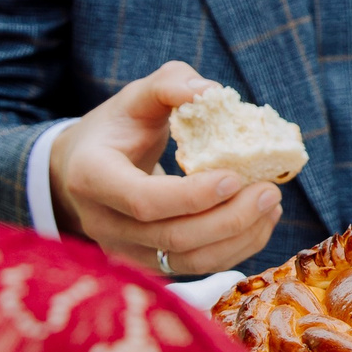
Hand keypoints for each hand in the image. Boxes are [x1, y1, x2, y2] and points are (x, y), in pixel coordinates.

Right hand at [49, 62, 282, 274]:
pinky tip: (259, 222)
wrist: (80, 170)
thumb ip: (170, 84)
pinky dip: (235, 249)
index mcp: (92, 177)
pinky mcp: (147, 264)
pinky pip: (196, 267)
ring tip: (271, 205)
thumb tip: (211, 91)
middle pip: (173, 236)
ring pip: (189, 261)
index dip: (192, 196)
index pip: (143, 200)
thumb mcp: (135, 98)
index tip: (234, 176)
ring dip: (240, 238)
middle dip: (230, 219)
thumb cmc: (115, 129)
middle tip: (269, 191)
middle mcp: (103, 223)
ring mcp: (124, 251)